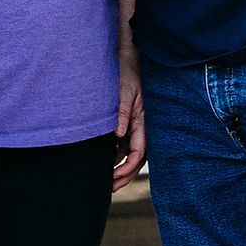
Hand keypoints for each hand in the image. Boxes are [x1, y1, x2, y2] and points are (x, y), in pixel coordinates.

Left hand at [112, 52, 145, 189]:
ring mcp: (133, 124)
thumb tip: (118, 134)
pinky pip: (122, 143)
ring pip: (128, 152)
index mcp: (143, 121)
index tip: (115, 178)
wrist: (126, 57)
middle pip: (135, 157)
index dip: (128, 168)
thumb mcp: (124, 91)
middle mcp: (140, 126)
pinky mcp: (126, 121)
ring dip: (118, 166)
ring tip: (104, 179)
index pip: (138, 152)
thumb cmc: (126, 72)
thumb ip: (121, 112)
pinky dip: (114, 154)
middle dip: (124, 174)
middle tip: (110, 187)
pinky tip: (103, 160)